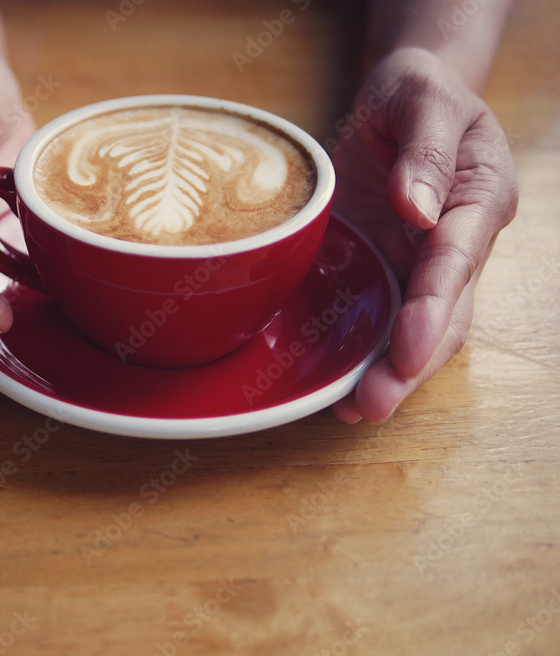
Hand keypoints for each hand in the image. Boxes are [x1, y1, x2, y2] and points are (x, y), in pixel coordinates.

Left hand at [329, 47, 517, 421]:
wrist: (398, 100)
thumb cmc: (415, 94)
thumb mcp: (421, 98)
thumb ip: (425, 149)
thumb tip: (416, 207)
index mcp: (476, 201)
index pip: (456, 262)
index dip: (433, 309)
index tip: (410, 348)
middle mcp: (453, 244)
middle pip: (442, 316)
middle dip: (410, 365)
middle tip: (372, 402)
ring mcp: (417, 262)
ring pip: (411, 329)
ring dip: (386, 372)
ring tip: (352, 408)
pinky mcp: (383, 269)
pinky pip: (377, 317)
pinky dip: (359, 352)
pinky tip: (333, 383)